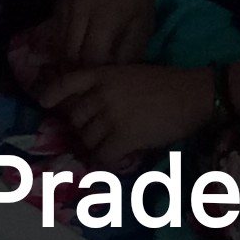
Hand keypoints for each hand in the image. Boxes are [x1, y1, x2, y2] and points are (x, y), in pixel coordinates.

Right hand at [25, 0, 163, 78]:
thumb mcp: (142, 28)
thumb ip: (127, 54)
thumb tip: (112, 76)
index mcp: (104, 20)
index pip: (91, 58)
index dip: (93, 75)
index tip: (97, 87)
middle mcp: (80, 13)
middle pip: (70, 54)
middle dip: (76, 74)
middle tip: (82, 88)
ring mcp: (66, 8)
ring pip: (59, 46)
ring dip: (66, 63)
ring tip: (74, 77)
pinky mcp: (59, 6)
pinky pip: (56, 34)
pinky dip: (61, 48)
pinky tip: (70, 57)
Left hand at [37, 59, 221, 165]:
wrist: (194, 93)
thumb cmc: (168, 84)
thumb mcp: (130, 74)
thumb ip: (109, 87)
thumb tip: (96, 109)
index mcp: (102, 74)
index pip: (66, 82)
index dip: (52, 94)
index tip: (44, 103)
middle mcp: (100, 94)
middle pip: (76, 118)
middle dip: (84, 129)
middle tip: (98, 137)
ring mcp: (110, 115)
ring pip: (87, 139)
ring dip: (97, 148)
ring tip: (110, 151)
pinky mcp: (123, 136)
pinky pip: (103, 156)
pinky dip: (107, 164)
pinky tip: (116, 165)